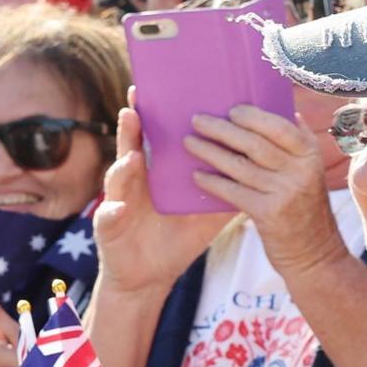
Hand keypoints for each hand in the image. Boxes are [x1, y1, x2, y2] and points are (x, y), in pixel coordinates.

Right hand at [93, 103, 228, 293]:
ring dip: (122, 166)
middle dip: (130, 127)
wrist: (148, 276)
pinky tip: (117, 208)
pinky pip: (109, 217)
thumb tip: (258, 170)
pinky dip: (112, 212)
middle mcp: (132, 180)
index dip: (154, 117)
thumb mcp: (202, 214)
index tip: (158, 91)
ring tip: (130, 156)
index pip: (154, 139)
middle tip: (135, 104)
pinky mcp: (108, 226)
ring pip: (117, 177)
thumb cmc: (175, 239)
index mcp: (154, 172)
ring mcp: (117, 200)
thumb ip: (223, 188)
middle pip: (130, 147)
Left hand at [183, 103, 347, 277]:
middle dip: (222, 129)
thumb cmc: (306, 206)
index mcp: (309, 154)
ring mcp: (284, 193)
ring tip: (189, 142)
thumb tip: (288, 109)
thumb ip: (300, 142)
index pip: (279, 127)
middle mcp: (299, 171)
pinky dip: (212, 182)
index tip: (230, 110)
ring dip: (210, 152)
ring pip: (239, 166)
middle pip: (254, 143)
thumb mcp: (312, 171)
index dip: (252, 116)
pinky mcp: (268, 214)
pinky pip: (232, 191)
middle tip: (197, 120)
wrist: (314, 252)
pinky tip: (196, 176)